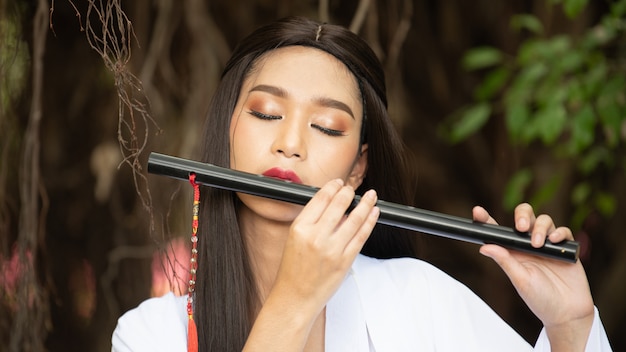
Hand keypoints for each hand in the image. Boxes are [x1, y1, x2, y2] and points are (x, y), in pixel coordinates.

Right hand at [244, 179, 378, 350]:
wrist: (296, 297)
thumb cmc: (293, 269)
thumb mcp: (294, 239)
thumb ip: (312, 221)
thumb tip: (334, 204)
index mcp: (300, 228)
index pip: (321, 198)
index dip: (332, 187)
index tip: (338, 183)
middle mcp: (316, 237)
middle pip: (339, 204)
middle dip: (349, 192)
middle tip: (353, 188)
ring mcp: (332, 249)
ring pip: (355, 218)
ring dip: (366, 203)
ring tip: (371, 196)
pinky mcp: (345, 261)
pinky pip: (361, 236)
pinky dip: (370, 221)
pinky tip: (373, 213)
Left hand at [473, 203, 594, 350]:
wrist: (568, 313)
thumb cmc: (541, 299)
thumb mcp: (520, 280)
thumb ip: (505, 261)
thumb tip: (484, 247)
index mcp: (514, 252)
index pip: (499, 232)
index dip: (487, 220)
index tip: (477, 211)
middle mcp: (529, 245)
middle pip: (525, 216)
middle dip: (522, 215)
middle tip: (521, 226)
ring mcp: (548, 245)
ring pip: (544, 220)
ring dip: (540, 227)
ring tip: (538, 244)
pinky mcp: (565, 248)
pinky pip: (563, 231)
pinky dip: (559, 233)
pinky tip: (554, 241)